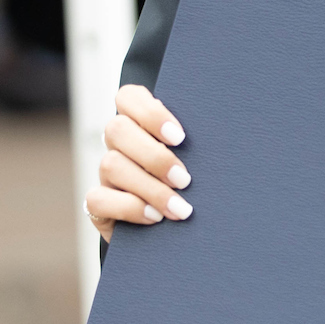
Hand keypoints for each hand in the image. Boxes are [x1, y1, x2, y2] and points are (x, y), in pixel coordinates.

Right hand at [85, 84, 191, 241]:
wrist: (183, 226)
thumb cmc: (198, 183)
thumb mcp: (200, 159)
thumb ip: (199, 144)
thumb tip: (226, 137)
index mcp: (141, 123)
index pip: (128, 97)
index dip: (150, 113)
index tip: (180, 137)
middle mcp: (119, 144)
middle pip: (117, 128)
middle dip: (154, 156)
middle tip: (185, 179)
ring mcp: (106, 173)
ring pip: (110, 164)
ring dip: (150, 187)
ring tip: (180, 208)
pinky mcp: (98, 204)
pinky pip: (98, 199)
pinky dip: (129, 208)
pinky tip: (155, 217)